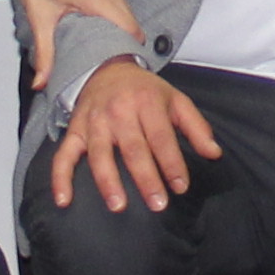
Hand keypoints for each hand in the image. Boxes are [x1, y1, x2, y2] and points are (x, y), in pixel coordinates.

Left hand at [0, 0, 138, 91]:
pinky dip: (113, 18)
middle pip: (131, 25)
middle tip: (108, 63)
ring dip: (118, 31)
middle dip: (123, 44)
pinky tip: (96, 28)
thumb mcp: (39, 17)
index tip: (119, 67)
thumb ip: (45, 53)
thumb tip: (41, 82)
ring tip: (101, 48)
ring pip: (126, 13)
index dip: (128, 51)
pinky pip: (119, 3)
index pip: (130, 30)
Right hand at [48, 57, 223, 212]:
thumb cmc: (146, 91)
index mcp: (147, 102)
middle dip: (146, 178)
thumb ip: (196, 127)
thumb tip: (214, 154)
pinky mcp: (75, 130)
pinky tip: (63, 200)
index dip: (171, 163)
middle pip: (133, 149)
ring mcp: (94, 122)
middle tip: (157, 204)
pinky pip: (64, 155)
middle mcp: (119, 111)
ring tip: (118, 206)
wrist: (107, 68)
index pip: (161, 137)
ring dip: (108, 182)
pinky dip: (60, 178)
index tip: (180, 186)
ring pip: (100, 155)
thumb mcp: (176, 100)